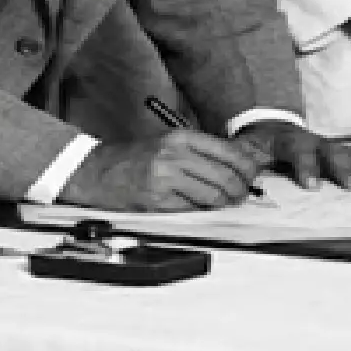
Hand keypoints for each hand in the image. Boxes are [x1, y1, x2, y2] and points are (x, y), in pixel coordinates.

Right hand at [56, 130, 261, 211]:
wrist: (97, 171)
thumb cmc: (135, 158)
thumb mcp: (169, 144)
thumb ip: (203, 152)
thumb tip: (242, 163)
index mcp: (181, 138)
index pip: (229, 152)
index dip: (248, 168)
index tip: (253, 176)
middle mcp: (175, 156)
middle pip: (225, 177)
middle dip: (240, 190)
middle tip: (242, 195)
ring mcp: (166, 179)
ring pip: (213, 197)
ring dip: (224, 204)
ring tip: (225, 203)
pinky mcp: (157, 201)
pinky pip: (192, 210)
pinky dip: (202, 212)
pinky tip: (201, 209)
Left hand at [232, 120, 350, 189]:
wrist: (266, 126)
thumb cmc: (255, 145)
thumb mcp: (242, 151)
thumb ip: (241, 163)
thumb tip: (238, 181)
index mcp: (285, 140)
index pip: (296, 151)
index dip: (305, 167)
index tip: (312, 186)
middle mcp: (310, 139)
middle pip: (329, 151)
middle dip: (342, 169)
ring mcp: (326, 143)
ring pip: (347, 152)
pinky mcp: (336, 150)